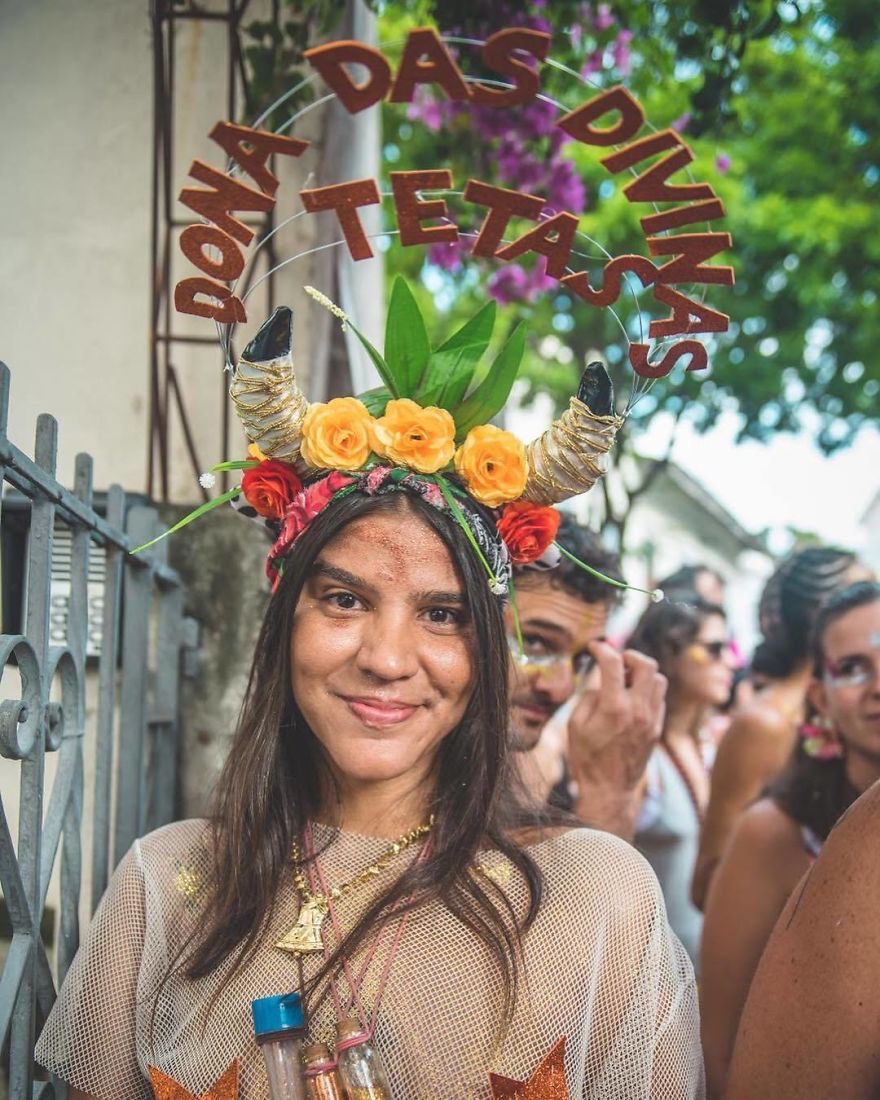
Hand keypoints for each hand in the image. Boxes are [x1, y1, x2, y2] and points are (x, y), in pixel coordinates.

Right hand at [567, 642, 666, 837]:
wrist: (609, 789)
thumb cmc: (587, 758)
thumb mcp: (575, 725)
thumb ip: (590, 697)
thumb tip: (602, 681)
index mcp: (614, 708)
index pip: (613, 663)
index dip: (602, 648)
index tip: (594, 647)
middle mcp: (637, 710)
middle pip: (647, 664)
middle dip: (630, 655)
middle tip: (616, 661)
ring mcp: (651, 719)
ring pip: (658, 679)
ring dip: (642, 673)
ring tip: (625, 680)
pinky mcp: (657, 728)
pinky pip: (659, 697)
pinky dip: (647, 689)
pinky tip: (632, 698)